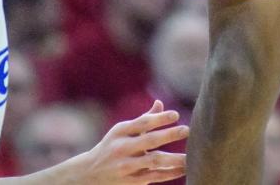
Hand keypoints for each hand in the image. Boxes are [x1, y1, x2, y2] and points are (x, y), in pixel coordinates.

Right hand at [67, 101, 188, 182]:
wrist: (89, 173)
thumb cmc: (111, 146)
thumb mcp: (122, 130)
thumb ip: (143, 119)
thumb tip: (160, 103)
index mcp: (121, 131)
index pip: (143, 122)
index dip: (160, 118)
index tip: (176, 115)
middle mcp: (122, 148)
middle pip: (150, 140)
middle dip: (169, 135)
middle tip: (187, 130)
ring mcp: (126, 166)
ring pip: (154, 161)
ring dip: (174, 158)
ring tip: (190, 156)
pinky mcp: (131, 182)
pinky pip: (154, 177)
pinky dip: (170, 173)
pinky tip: (183, 169)